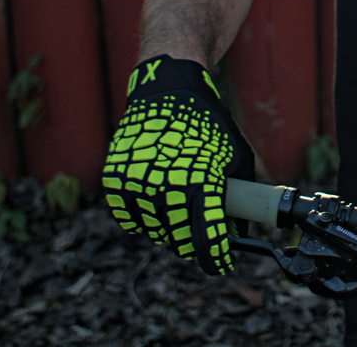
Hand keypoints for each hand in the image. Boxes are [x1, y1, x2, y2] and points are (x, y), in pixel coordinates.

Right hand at [102, 55, 255, 274]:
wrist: (167, 93)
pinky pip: (131, 219)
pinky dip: (143, 218)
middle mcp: (165, 188)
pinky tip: (156, 201)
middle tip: (201, 237)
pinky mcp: (116, 182)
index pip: (207, 239)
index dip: (216, 258)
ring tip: (178, 205)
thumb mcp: (234, 157)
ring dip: (168, 228)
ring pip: (155, 231)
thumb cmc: (207, 126)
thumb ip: (239, 196)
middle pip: (179, 242)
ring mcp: (137, 186)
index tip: (222, 263)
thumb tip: (240, 233)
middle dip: (194, 245)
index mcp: (200, 183)